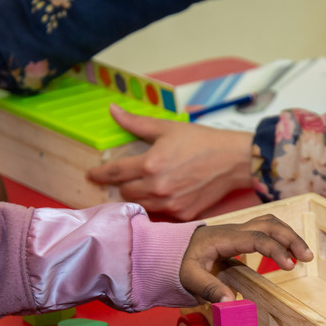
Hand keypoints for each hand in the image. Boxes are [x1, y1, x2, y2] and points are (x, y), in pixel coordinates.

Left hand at [87, 105, 253, 220]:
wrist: (234, 161)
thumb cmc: (202, 141)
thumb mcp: (167, 127)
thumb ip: (136, 123)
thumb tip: (113, 110)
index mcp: (150, 164)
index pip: (115, 173)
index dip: (100, 175)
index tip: (92, 175)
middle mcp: (157, 187)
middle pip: (125, 193)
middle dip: (122, 185)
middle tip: (127, 178)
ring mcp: (170, 204)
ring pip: (141, 205)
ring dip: (138, 196)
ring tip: (145, 186)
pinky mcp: (183, 214)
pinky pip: (161, 213)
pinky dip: (158, 204)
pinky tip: (165, 194)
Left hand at [180, 215, 312, 302]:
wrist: (174, 249)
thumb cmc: (181, 264)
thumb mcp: (189, 279)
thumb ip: (209, 289)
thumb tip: (231, 303)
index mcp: (224, 239)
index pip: (256, 238)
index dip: (275, 250)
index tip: (290, 266)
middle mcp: (234, 230)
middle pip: (269, 224)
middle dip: (291, 238)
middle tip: (307, 257)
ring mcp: (239, 230)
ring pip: (270, 222)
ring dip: (289, 235)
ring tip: (304, 255)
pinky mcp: (242, 235)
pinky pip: (266, 229)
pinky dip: (282, 236)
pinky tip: (290, 252)